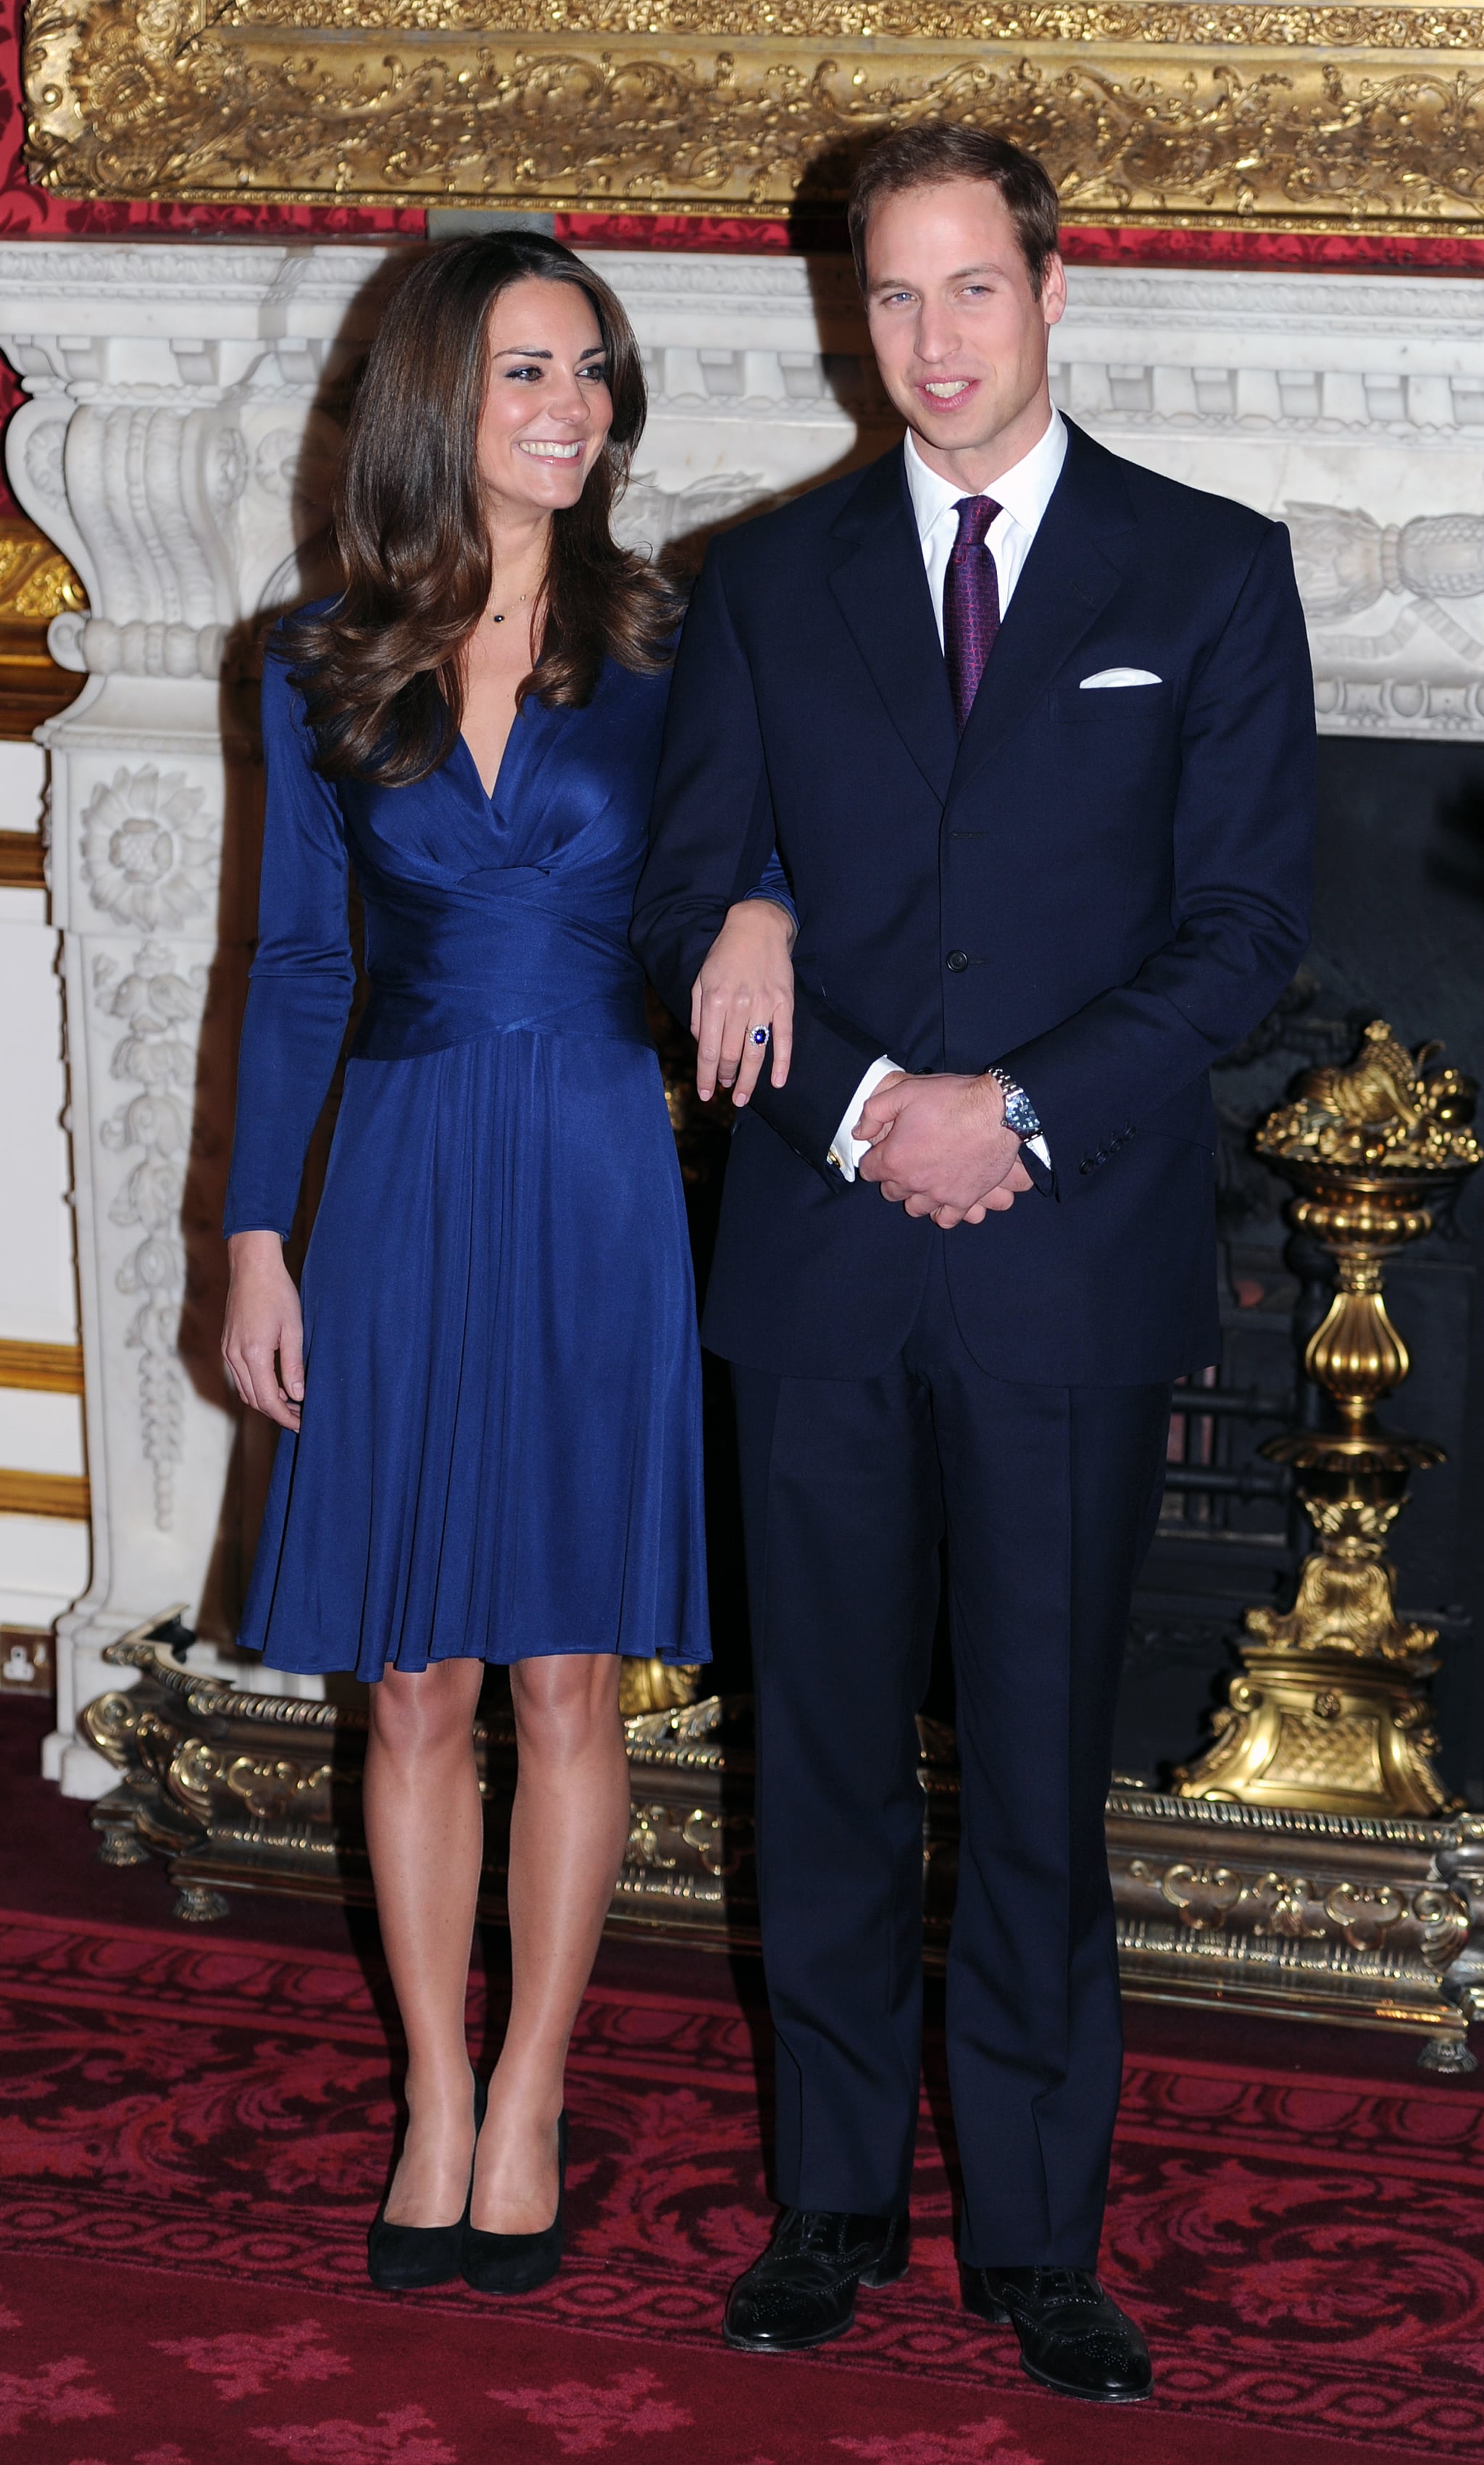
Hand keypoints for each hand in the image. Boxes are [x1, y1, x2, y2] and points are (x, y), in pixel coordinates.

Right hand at [222, 1231, 304, 1429]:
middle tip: (300, 1417)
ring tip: (291, 1405)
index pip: (268, 1399)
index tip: (302, 1423)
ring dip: (266, 1402)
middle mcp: (235, 1356)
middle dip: (277, 1413)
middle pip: (254, 1399)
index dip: (285, 1416)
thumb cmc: (277, 1294)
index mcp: (253, 1354)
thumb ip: (293, 1365)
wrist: (252, 1268)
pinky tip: (275, 1385)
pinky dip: (256, 1387)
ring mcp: (228, 1350)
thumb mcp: (293, 1330)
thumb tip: (297, 1395)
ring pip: (245, 1390)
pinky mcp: (227, 1344)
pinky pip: (240, 1376)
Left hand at [691, 899, 795, 1105]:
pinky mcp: (785, 1003)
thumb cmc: (725, 954)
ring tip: (743, 1097)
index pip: (708, 1049)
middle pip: (731, 1054)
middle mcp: (738, 1005)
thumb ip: (698, 1013)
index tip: (705, 1094)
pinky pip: (784, 1038)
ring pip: (755, 1052)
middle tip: (727, 1092)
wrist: (757, 927)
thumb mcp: (702, 978)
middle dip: (727, 1078)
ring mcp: (763, 1005)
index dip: (706, 1075)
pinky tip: (778, 1082)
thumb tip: (701, 1044)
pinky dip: (782, 1062)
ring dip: (749, 1079)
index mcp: (714, 1000)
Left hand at [855, 1072, 1033, 1225]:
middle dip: (894, 1177)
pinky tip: (944, 1197)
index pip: (868, 1170)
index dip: (875, 1158)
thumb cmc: (952, 1099)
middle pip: (891, 1192)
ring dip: (916, 1195)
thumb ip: (874, 1112)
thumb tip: (859, 1132)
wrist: (999, 1110)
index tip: (885, 1149)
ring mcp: (939, 1194)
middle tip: (908, 1159)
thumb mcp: (905, 1091)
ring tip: (926, 1178)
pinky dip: (942, 1212)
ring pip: (915, 1208)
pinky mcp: (964, 1199)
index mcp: (894, 1158)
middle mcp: (913, 1182)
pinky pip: (946, 1219)